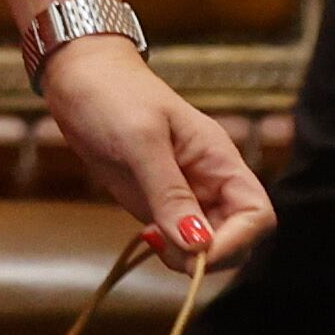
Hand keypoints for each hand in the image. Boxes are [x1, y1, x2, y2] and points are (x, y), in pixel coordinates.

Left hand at [38, 39, 275, 275]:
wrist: (78, 77)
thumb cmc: (113, 94)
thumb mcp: (141, 140)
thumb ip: (170, 193)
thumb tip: (198, 245)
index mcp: (220, 159)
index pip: (257, 214)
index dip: (238, 242)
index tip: (199, 252)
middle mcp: (210, 182)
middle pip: (237, 238)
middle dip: (209, 255)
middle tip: (166, 246)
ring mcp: (185, 196)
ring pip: (207, 246)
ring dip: (186, 257)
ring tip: (152, 239)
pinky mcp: (159, 205)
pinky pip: (179, 242)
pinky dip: (169, 250)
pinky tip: (147, 237)